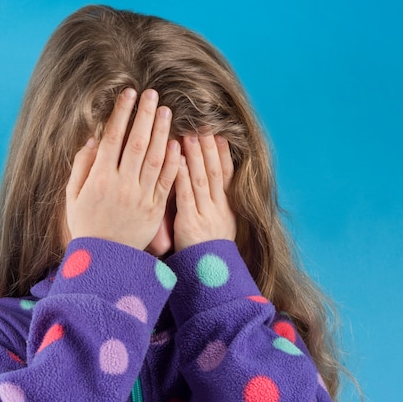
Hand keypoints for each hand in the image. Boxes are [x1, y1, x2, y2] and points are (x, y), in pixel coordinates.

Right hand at [66, 89, 180, 249]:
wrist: (104, 261)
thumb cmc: (85, 225)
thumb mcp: (73, 196)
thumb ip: (81, 166)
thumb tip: (93, 138)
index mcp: (100, 179)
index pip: (113, 138)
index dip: (122, 114)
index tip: (128, 94)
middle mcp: (122, 185)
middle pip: (136, 143)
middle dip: (144, 115)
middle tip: (152, 93)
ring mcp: (141, 197)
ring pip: (154, 158)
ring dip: (161, 132)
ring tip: (166, 111)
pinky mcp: (155, 210)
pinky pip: (166, 182)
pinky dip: (172, 162)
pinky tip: (177, 143)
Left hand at [173, 134, 235, 250]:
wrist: (210, 278)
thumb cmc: (208, 251)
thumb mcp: (219, 225)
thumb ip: (212, 204)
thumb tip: (209, 183)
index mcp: (226, 206)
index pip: (225, 173)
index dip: (222, 152)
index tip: (218, 132)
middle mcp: (219, 207)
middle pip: (214, 170)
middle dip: (208, 146)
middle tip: (202, 124)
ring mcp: (206, 214)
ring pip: (201, 178)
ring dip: (195, 155)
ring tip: (189, 134)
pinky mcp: (190, 223)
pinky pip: (186, 195)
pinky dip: (181, 176)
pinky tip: (176, 159)